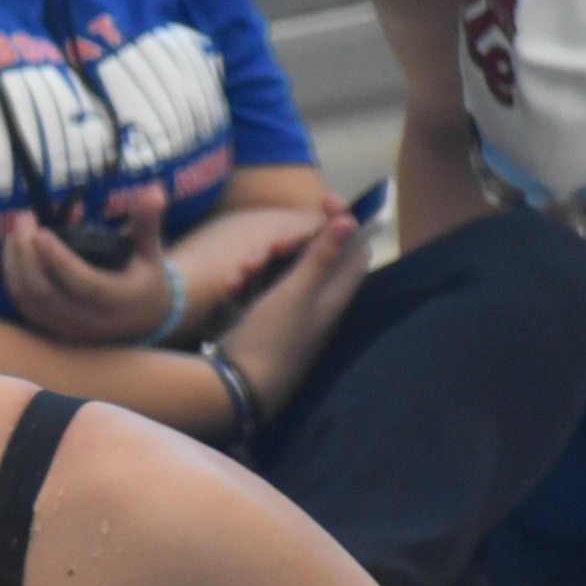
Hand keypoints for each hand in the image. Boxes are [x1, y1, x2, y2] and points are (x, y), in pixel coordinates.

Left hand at [1, 187, 177, 343]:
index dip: (59, 260)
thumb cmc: (144, 276)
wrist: (141, 318)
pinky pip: (22, 303)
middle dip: (26, 254)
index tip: (40, 232)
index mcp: (117, 301)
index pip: (84, 284)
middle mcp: (89, 320)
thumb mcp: (150, 249)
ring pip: (27, 298)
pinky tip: (15, 247)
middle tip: (24, 219)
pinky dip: (12, 274)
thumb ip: (148, 220)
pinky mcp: (50, 326)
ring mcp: (66, 327)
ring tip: (17, 228)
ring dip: (15, 261)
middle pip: (45, 293)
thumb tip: (154, 191)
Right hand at [218, 198, 369, 415]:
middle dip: (289, 242)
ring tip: (242, 272)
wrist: (238, 385)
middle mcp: (317, 302)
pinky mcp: (264, 317)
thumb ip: (322, 256)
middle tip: (272, 247)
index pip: (354, 249)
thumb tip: (350, 219)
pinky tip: (231, 288)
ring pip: (282, 268)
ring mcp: (289, 310)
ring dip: (261, 261)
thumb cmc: (272, 339)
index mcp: (334, 295)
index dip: (343, 222)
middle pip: (314, 254)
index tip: (321, 200)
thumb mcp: (297, 293)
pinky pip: (260, 287)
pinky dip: (248, 281)